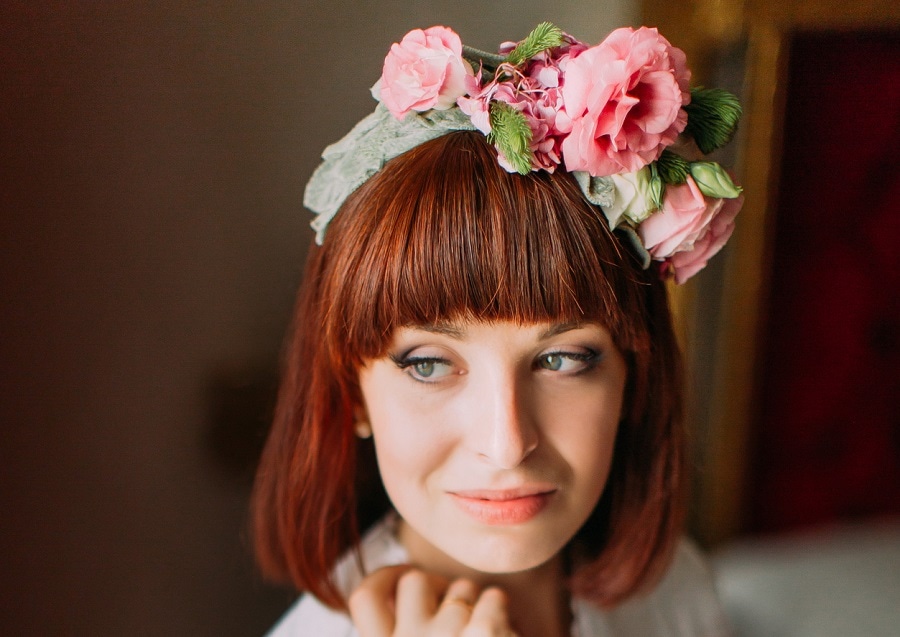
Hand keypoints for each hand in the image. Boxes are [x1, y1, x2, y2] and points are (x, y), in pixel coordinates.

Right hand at [348, 565, 517, 636]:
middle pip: (415, 580)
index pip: (364, 597)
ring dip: (474, 603)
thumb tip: (401, 592)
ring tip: (482, 633)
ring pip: (459, 586)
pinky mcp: (483, 635)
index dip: (384, 579)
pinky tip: (504, 629)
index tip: (402, 578)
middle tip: (458, 610)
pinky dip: (500, 610)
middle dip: (440, 587)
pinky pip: (492, 598)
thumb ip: (399, 633)